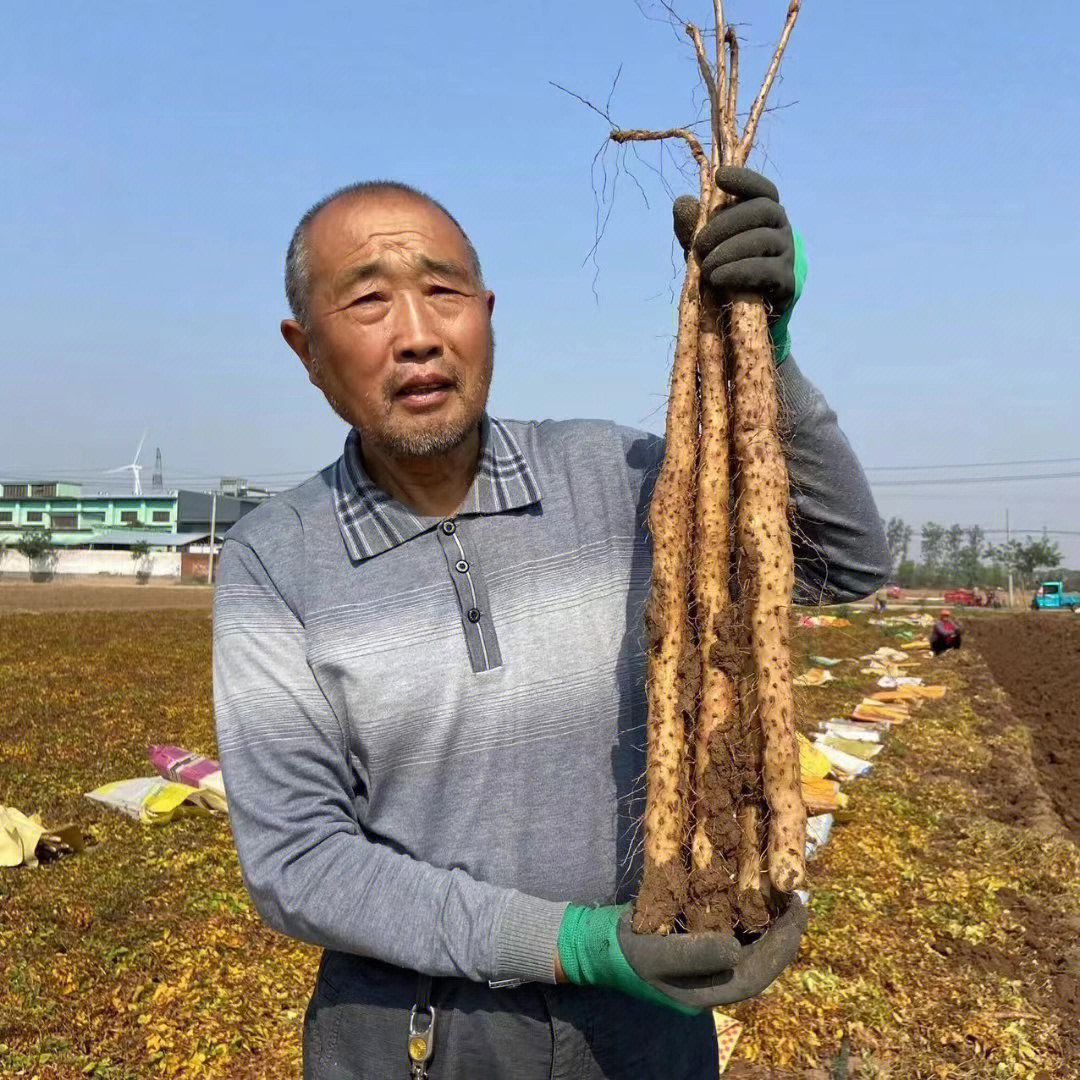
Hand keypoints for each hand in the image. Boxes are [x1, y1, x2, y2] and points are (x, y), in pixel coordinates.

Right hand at [556, 895, 805, 1013]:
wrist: (595, 945)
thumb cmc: (625, 953)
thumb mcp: (656, 955)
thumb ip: (695, 953)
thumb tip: (738, 946)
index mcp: (708, 994)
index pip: (757, 973)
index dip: (781, 945)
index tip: (798, 911)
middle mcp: (713, 983)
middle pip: (759, 962)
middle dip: (782, 933)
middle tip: (800, 898)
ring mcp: (705, 966)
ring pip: (749, 947)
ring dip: (769, 924)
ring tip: (785, 895)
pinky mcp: (697, 946)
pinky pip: (732, 933)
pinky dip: (747, 915)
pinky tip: (755, 894)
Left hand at [672, 166, 805, 362]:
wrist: (746, 313)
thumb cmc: (727, 269)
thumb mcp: (706, 246)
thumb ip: (694, 225)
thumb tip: (681, 203)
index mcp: (765, 213)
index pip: (763, 189)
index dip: (745, 180)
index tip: (720, 177)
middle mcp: (781, 228)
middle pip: (763, 210)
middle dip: (727, 223)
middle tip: (700, 244)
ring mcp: (787, 254)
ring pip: (764, 239)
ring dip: (730, 250)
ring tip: (707, 267)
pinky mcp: (787, 283)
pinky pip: (767, 271)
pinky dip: (739, 271)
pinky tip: (718, 277)